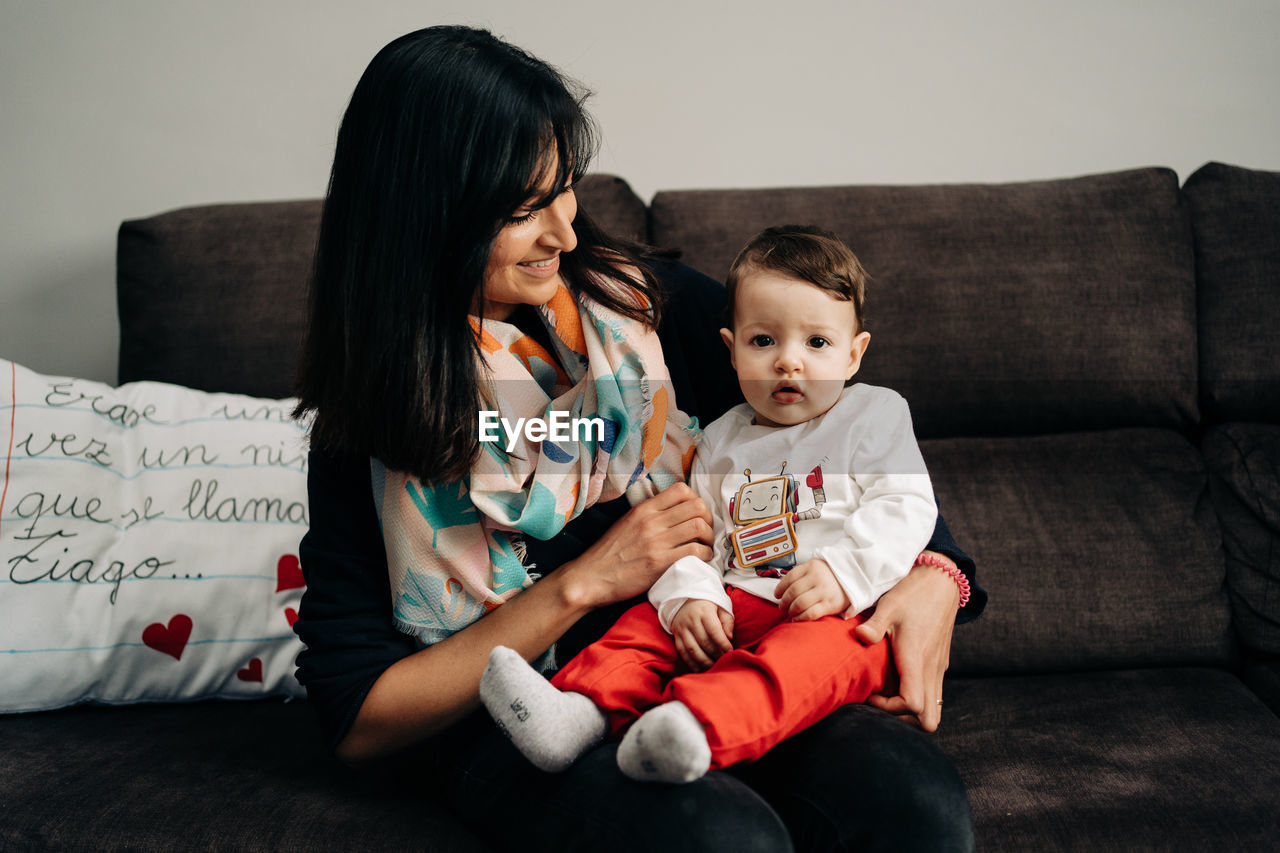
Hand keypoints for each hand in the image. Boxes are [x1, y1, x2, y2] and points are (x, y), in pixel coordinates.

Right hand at [561, 483, 712, 608]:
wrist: (591, 578)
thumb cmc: (609, 554)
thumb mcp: (627, 523)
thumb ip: (649, 514)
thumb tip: (673, 511)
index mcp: (644, 509)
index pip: (682, 490)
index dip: (696, 500)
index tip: (697, 514)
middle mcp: (652, 521)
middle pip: (697, 507)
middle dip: (708, 519)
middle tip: (706, 531)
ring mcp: (656, 541)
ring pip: (699, 527)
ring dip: (709, 537)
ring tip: (705, 546)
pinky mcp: (660, 563)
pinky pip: (695, 551)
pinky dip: (705, 555)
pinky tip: (701, 559)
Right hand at [671, 599, 733, 670]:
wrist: (685, 599)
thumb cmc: (708, 605)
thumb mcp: (721, 607)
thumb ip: (727, 621)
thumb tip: (729, 638)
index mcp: (704, 611)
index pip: (714, 630)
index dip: (723, 643)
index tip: (731, 652)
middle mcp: (691, 620)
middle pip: (704, 641)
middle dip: (715, 654)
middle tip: (724, 661)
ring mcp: (682, 629)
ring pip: (692, 649)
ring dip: (704, 661)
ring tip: (714, 666)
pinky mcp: (676, 636)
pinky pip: (682, 652)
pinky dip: (691, 663)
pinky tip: (700, 669)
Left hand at [774, 558, 849, 620]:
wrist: (856, 579)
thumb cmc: (832, 576)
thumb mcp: (817, 567)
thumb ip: (802, 575)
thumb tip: (782, 590)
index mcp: (811, 566)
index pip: (789, 578)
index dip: (780, 588)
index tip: (776, 595)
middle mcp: (817, 578)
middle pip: (792, 592)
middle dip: (784, 602)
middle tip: (782, 607)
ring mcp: (824, 591)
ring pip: (799, 603)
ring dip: (790, 610)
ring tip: (789, 613)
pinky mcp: (830, 604)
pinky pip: (810, 613)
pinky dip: (800, 618)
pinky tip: (796, 619)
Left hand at [854, 553, 959, 731]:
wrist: (941, 581)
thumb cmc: (912, 593)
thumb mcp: (889, 606)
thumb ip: (875, 625)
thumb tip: (860, 635)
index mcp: (917, 659)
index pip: (913, 704)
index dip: (891, 709)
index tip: (871, 695)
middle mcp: (931, 669)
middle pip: (929, 720)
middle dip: (904, 719)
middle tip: (881, 702)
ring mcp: (938, 668)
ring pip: (933, 709)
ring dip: (911, 710)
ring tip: (887, 692)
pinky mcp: (939, 664)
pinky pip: (933, 694)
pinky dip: (917, 696)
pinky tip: (898, 678)